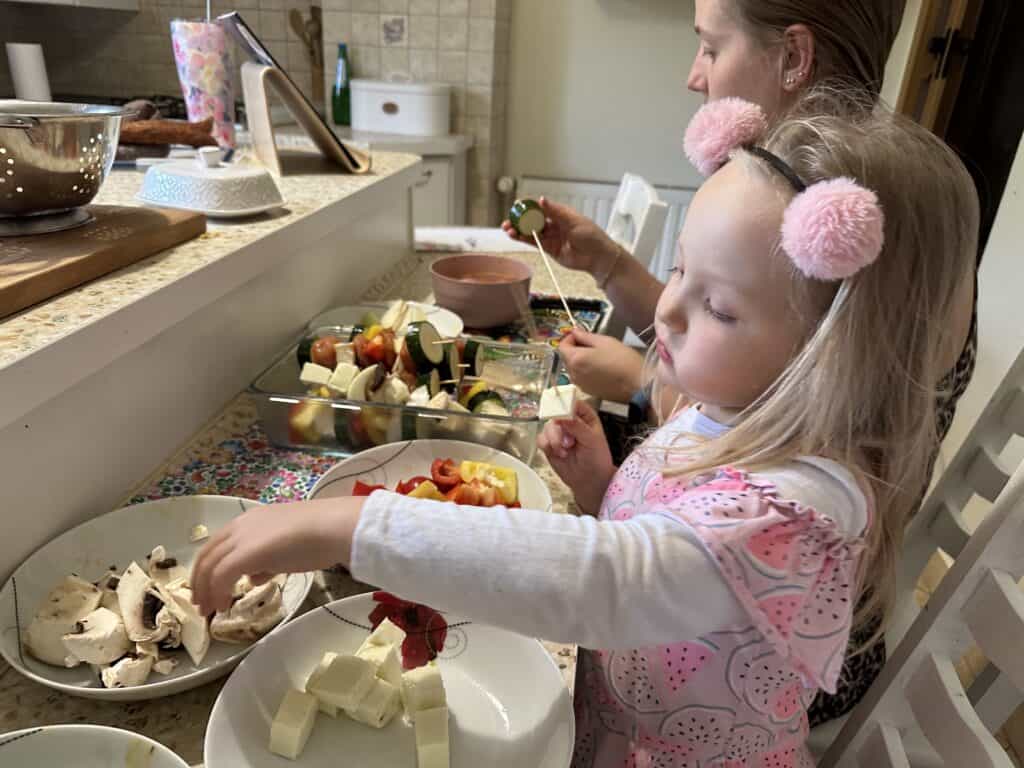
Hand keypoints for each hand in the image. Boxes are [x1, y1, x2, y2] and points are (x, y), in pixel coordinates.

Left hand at [191, 497, 363, 614]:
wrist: (331, 528)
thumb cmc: (319, 535)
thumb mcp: (286, 548)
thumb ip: (267, 560)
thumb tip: (254, 576)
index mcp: (250, 520)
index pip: (218, 544)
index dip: (209, 566)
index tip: (210, 586)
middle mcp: (240, 526)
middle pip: (207, 555)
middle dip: (200, 581)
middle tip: (201, 603)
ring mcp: (241, 539)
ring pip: (209, 566)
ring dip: (205, 590)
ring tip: (208, 609)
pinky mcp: (244, 554)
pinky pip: (220, 576)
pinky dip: (217, 592)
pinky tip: (223, 606)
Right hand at [501, 197, 621, 274]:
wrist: (598, 257)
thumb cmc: (592, 236)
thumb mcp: (573, 220)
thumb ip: (556, 211)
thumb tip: (542, 200)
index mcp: (561, 214)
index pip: (541, 207)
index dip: (528, 206)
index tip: (518, 205)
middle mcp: (554, 224)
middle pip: (533, 219)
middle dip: (520, 219)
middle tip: (510, 219)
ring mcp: (551, 237)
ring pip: (531, 231)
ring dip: (519, 229)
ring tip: (508, 229)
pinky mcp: (549, 248)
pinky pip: (534, 242)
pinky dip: (524, 239)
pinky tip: (515, 236)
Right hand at [537, 401, 615, 515]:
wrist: (589, 480)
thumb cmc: (597, 459)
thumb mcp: (592, 440)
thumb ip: (577, 426)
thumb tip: (562, 415)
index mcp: (584, 416)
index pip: (572, 402)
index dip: (565, 404)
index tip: (560, 412)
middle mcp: (570, 421)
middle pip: (556, 414)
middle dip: (559, 429)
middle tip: (568, 441)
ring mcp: (558, 433)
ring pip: (547, 427)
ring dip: (554, 440)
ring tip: (565, 451)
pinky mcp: (549, 444)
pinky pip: (540, 439)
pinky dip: (547, 446)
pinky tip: (558, 454)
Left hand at [559, 329, 646, 402]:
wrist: (637, 384)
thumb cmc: (623, 360)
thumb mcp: (604, 341)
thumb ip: (585, 336)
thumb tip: (575, 331)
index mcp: (575, 359)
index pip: (562, 346)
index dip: (570, 338)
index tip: (582, 335)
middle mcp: (573, 374)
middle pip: (567, 357)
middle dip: (576, 349)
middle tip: (594, 344)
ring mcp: (580, 384)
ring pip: (574, 368)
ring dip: (582, 360)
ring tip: (600, 356)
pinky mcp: (589, 391)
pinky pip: (582, 377)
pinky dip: (587, 370)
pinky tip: (602, 368)